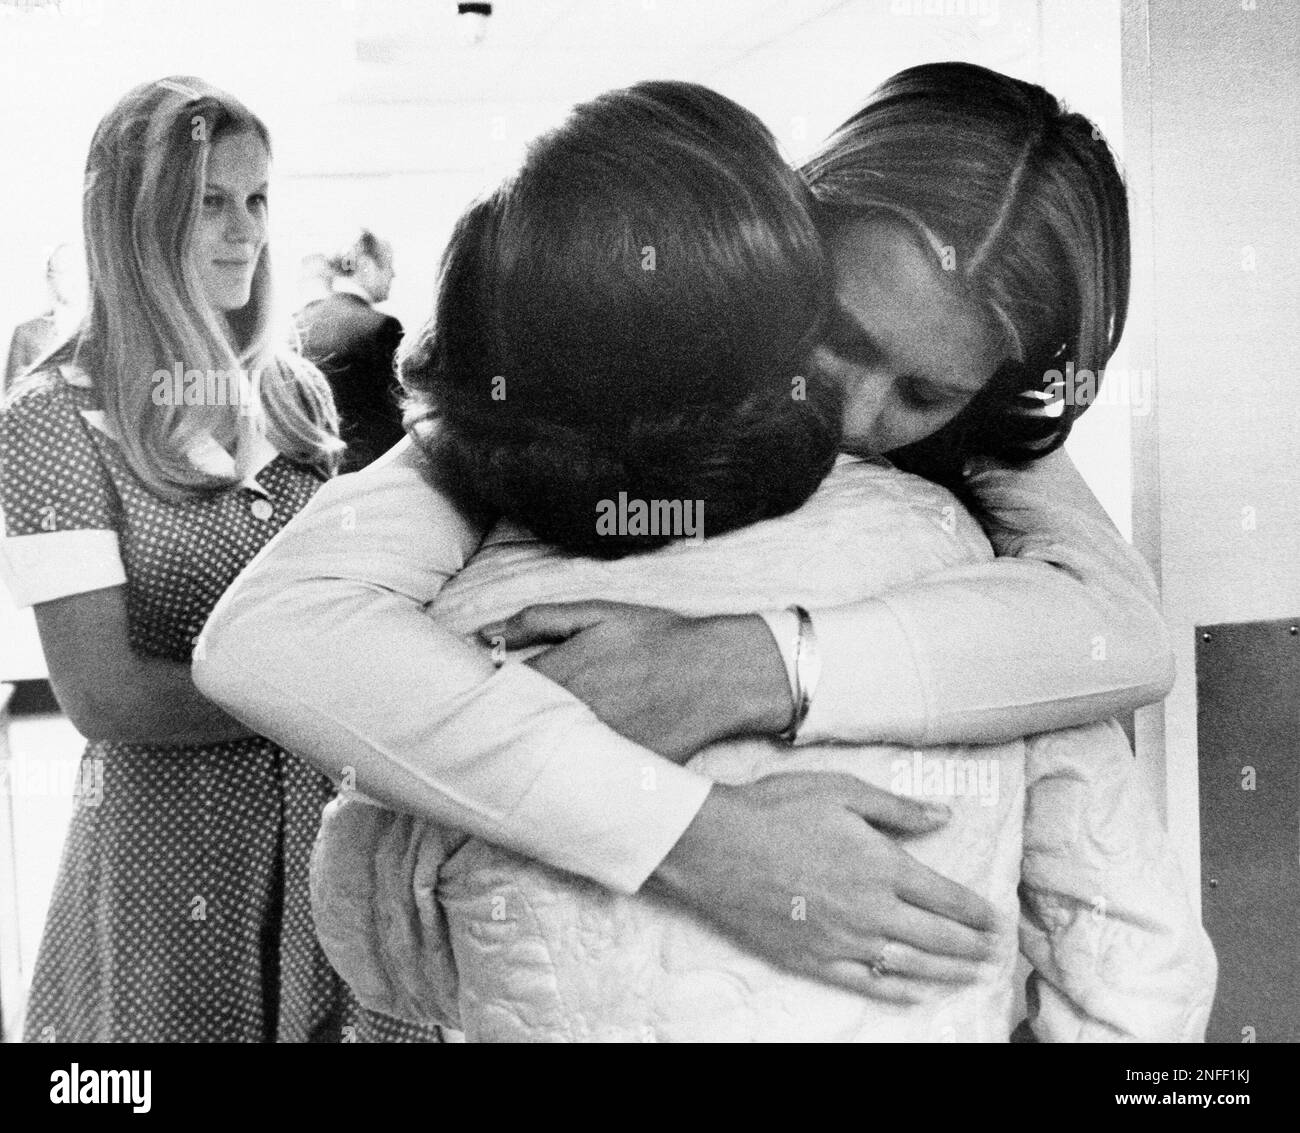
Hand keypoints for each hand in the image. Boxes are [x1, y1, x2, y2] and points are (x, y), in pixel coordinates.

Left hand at [479, 601, 792, 762]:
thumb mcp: (597, 614)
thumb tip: (481, 635)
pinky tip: (550, 776)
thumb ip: (536, 621)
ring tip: (502, 759)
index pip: (494, 693)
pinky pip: (574, 781)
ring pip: (536, 760)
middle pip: (508, 732)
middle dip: (490, 732)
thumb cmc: (655, 638)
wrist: (716, 674)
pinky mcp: (615, 773)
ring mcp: (592, 747)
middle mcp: (569, 714)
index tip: (465, 702)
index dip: (478, 698)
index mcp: (558, 673)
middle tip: (468, 738)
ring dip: (519, 758)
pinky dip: (558, 778)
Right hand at [649, 773, 1007, 1001]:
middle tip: (993, 953)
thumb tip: (943, 817)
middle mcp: (870, 908)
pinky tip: (914, 994)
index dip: (976, 911)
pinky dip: (895, 991)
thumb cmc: (776, 809)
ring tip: (970, 976)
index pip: (946, 896)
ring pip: (909, 965)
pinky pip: (864, 982)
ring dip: (946, 973)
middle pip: (936, 937)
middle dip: (971, 947)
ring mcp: (842, 939)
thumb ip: (897, 808)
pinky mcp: (812, 958)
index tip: (994, 919)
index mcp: (882, 865)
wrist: (715, 846)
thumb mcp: (841, 790)